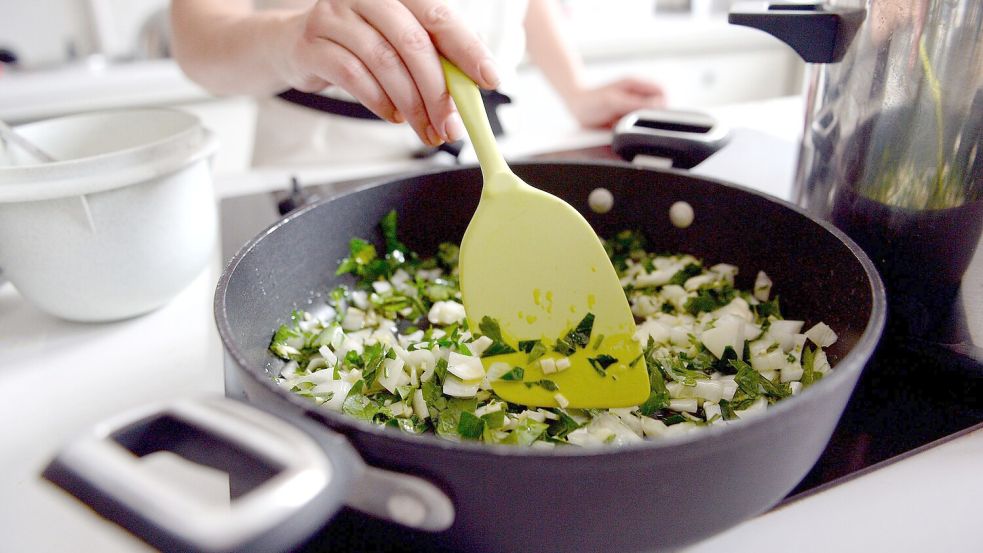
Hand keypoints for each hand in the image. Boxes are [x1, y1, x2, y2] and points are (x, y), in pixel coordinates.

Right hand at [277, 0, 500, 145]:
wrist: (298, 44)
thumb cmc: (361, 43)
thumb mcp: (402, 42)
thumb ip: (436, 57)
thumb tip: (472, 90)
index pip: (440, 17)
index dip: (468, 50)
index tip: (490, 79)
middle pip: (413, 43)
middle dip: (438, 91)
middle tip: (452, 125)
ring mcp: (335, 16)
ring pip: (384, 63)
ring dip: (412, 105)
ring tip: (426, 129)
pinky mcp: (312, 44)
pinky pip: (353, 76)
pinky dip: (379, 102)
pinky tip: (393, 116)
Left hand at [564, 77, 666, 128]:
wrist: (576, 106)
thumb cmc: (592, 100)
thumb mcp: (615, 101)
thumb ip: (637, 103)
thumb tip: (660, 105)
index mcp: (636, 84)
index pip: (662, 92)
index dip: (663, 105)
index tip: (655, 117)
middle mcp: (636, 93)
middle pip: (657, 106)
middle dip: (650, 117)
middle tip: (633, 122)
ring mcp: (632, 105)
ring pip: (647, 117)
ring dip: (639, 124)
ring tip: (622, 124)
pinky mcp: (626, 115)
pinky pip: (636, 125)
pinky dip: (631, 129)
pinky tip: (619, 128)